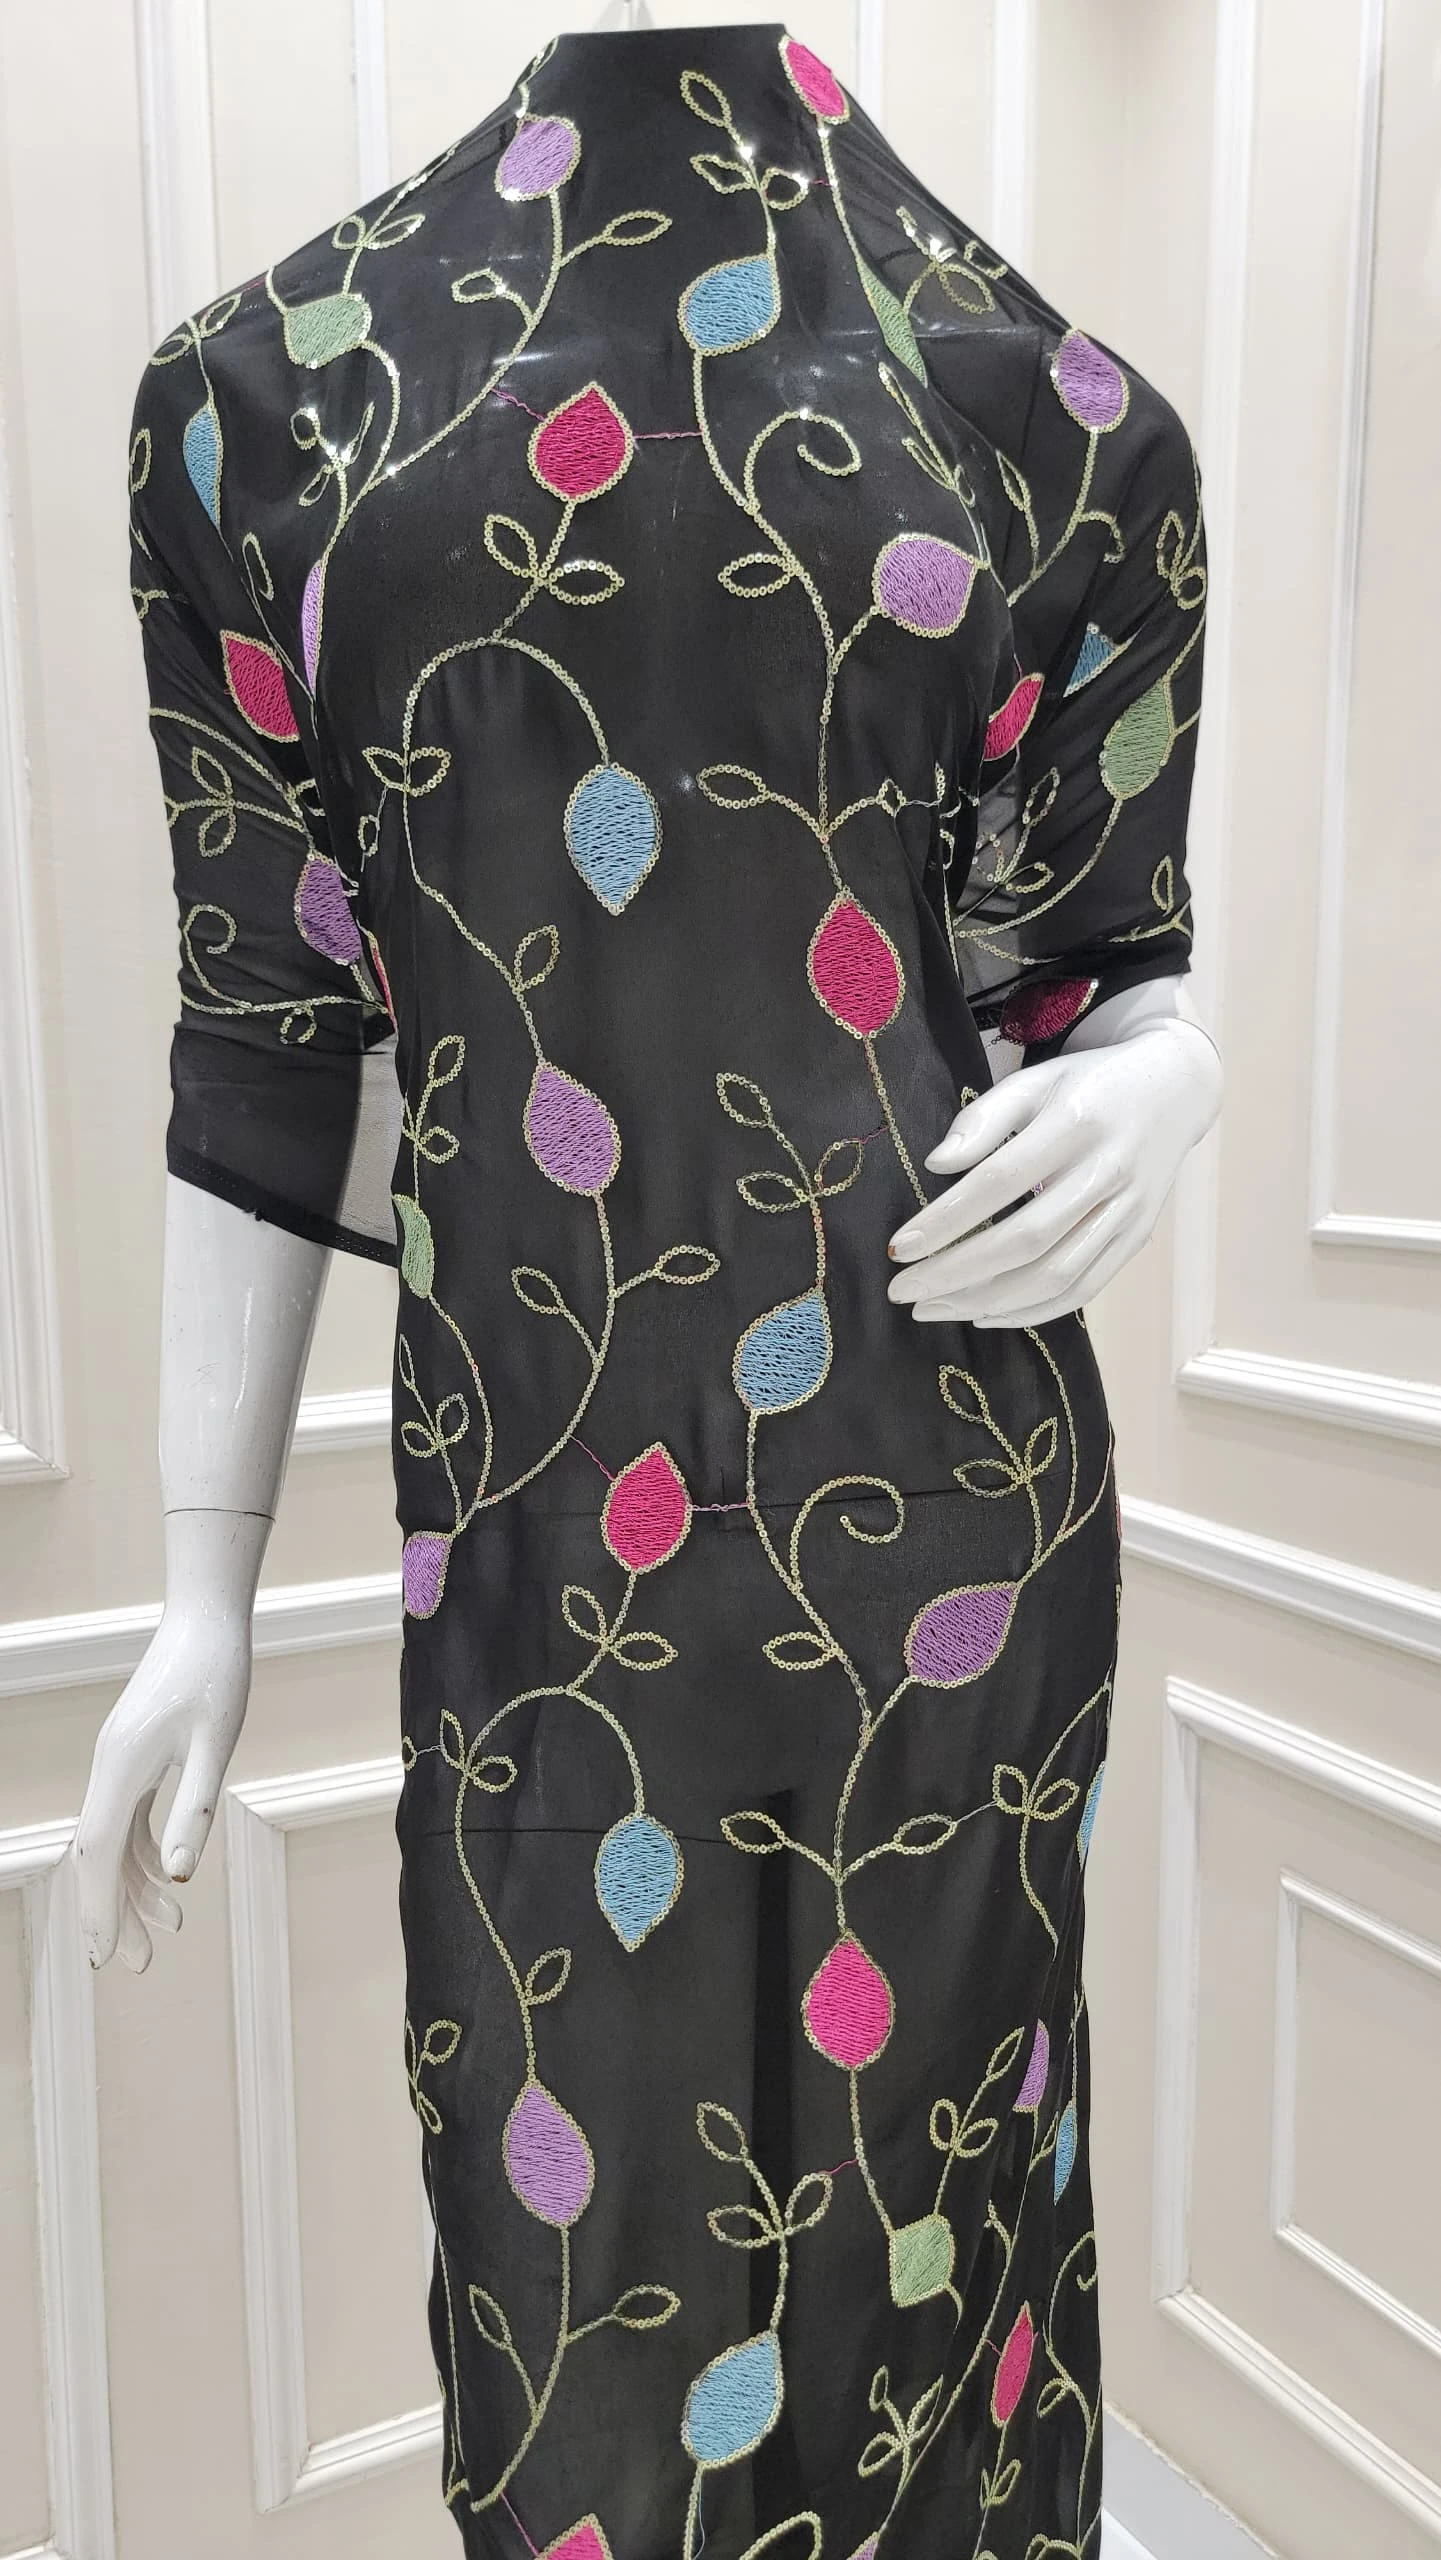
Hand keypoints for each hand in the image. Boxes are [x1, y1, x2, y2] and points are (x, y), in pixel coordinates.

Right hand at [72, 1602, 251, 1970]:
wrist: (207, 1618)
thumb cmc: (217, 1675)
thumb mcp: (216, 1746)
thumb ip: (194, 1810)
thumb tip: (177, 1875)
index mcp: (122, 1767)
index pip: (100, 1853)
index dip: (100, 1908)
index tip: (103, 1956)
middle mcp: (108, 1768)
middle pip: (98, 1855)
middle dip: (112, 1911)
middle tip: (134, 1964)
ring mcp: (117, 1762)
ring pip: (112, 1840)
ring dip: (133, 1886)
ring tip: (168, 1927)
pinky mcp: (133, 1756)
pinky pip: (128, 1817)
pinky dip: (144, 1851)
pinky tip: (169, 1879)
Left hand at [885, 1016, 1221, 1327]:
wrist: (1173, 1092)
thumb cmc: (1088, 1086)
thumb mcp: (1035, 1082)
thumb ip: (984, 1119)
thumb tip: (937, 1165)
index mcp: (1076, 1123)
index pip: (1000, 1182)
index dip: (947, 1220)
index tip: (899, 1249)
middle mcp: (1108, 1172)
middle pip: (1026, 1240)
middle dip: (956, 1274)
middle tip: (903, 1291)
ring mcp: (1129, 1211)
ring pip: (1055, 1276)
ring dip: (987, 1302)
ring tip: (935, 1308)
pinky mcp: (1136, 1238)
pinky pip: (1083, 1290)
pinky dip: (1031, 1312)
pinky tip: (986, 1314)